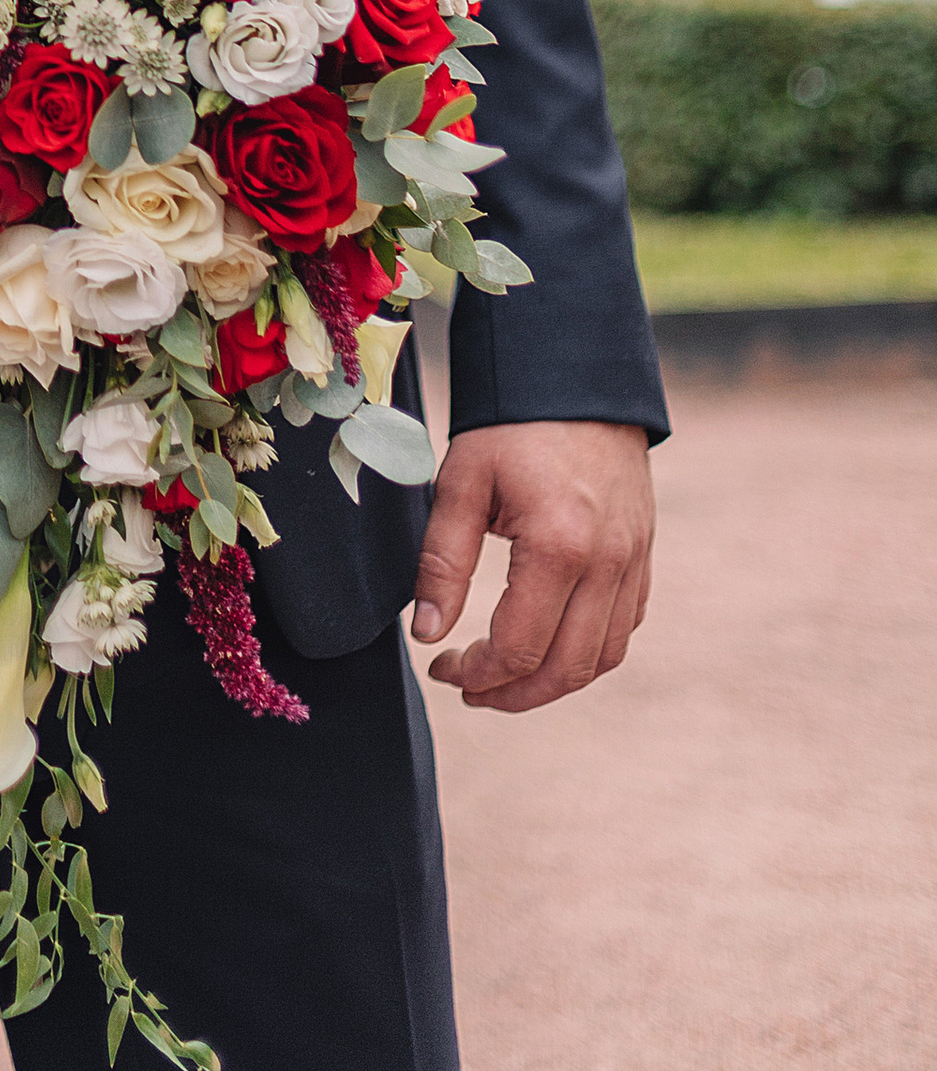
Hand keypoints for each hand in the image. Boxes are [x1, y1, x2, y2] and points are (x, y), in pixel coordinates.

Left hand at [413, 419, 654, 711]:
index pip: (519, 646)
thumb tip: (427, 632)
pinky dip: (587, 652)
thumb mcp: (461, 483)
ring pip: (602, 658)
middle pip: (566, 669)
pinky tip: (548, 644)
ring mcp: (634, 562)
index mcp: (560, 546)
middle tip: (467, 689)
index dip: (476, 672)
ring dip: (552, 682)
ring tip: (504, 679)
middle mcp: (608, 564)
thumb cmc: (511, 425)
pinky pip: (623, 628)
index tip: (440, 665)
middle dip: (511, 693)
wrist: (576, 377)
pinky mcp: (643, 556)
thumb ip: (442, 563)